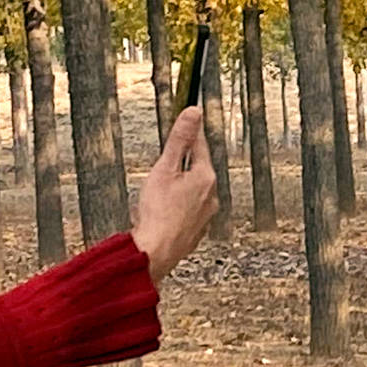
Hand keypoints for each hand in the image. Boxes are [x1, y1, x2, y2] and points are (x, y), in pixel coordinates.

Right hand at [132, 104, 220, 285]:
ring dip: (179, 188)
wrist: (154, 252)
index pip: (199, 146)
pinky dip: (178, 207)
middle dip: (182, 165)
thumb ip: (179, 140)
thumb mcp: (165, 169)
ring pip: (194, 192)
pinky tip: (163, 212)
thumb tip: (193, 113)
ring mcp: (205, 216)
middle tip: (165, 164)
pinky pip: (189, 211)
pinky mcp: (196, 231)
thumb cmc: (157, 214)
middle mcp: (211, 196)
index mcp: (205, 177)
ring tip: (159, 192)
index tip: (189, 122)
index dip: (190, 134)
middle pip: (197, 169)